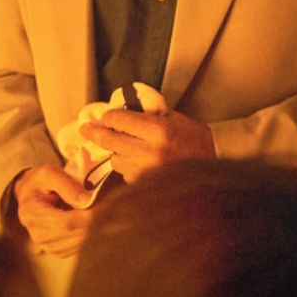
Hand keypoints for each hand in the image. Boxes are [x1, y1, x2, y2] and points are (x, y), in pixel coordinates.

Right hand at [12, 164, 96, 257]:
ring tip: (103, 216)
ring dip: (95, 231)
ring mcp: (47, 246)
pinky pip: (78, 249)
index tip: (103, 206)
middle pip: (73, 236)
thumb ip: (67, 185)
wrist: (31, 194)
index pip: (65, 223)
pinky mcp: (57, 250)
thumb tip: (86, 201)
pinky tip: (95, 225)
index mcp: (32, 214)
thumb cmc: (40, 182)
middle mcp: (38, 235)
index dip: (88, 217)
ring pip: (78, 245)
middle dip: (95, 224)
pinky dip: (90, 238)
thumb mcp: (50, 173)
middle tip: (109, 210)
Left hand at [81, 107, 214, 182]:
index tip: (105, 116)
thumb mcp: (180, 120)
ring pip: (115, 158)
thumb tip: (129, 109)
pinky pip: (125, 174)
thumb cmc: (197, 146)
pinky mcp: (143, 187)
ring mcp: (144, 172)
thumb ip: (155, 114)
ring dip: (116, 152)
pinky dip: (128, 167)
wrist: (211, 180)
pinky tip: (138, 163)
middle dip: (96, 132)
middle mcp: (148, 152)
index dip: (109, 116)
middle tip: (85, 128)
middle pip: (110, 139)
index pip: (119, 119)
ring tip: (129, 148)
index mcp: (158, 131)